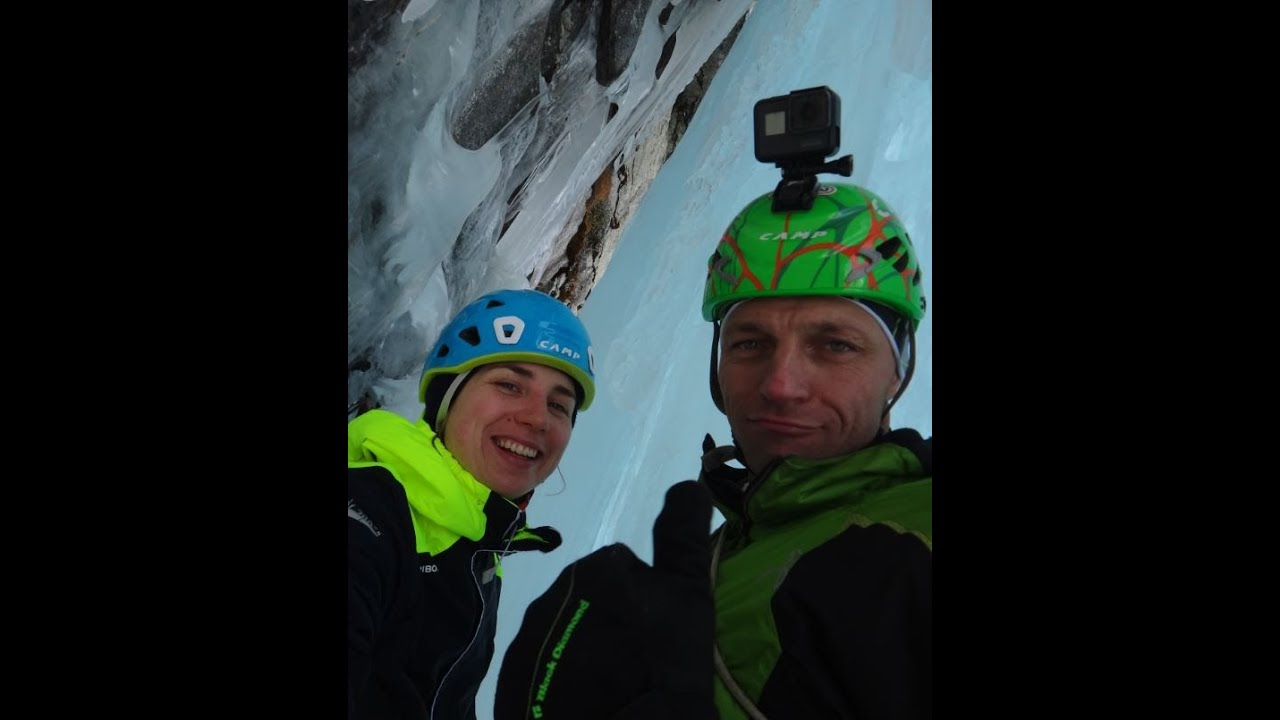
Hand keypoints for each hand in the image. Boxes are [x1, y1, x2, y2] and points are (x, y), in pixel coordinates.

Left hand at [495, 481, 714, 719]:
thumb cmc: (662, 669)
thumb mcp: (688, 598)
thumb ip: (683, 537)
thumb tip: (688, 485)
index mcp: (600, 569)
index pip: (622, 572)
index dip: (641, 605)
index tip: (652, 636)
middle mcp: (555, 594)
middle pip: (589, 601)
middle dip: (609, 624)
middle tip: (633, 663)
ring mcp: (530, 638)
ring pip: (562, 632)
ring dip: (583, 652)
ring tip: (609, 685)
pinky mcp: (512, 678)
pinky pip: (539, 668)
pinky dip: (556, 680)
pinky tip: (582, 700)